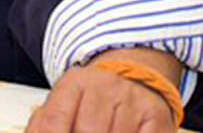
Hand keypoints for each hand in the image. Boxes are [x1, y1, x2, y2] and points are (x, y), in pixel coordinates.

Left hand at [26, 48, 182, 132]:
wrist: (137, 74)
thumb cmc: (94, 97)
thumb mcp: (64, 103)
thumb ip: (44, 124)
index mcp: (74, 83)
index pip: (55, 120)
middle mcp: (104, 86)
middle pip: (88, 131)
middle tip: (84, 132)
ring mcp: (133, 101)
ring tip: (106, 131)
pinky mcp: (158, 117)